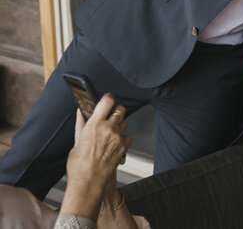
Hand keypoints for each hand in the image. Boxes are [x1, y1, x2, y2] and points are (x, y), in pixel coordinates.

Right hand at [63, 94, 130, 220]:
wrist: (89, 182)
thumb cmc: (79, 165)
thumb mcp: (76, 143)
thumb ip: (81, 126)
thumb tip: (80, 113)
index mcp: (94, 125)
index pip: (107, 101)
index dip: (108, 98)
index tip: (107, 98)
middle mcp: (108, 128)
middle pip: (120, 109)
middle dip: (116, 111)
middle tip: (110, 116)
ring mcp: (118, 137)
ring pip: (125, 122)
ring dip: (120, 125)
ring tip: (109, 134)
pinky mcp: (124, 147)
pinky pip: (128, 136)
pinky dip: (123, 138)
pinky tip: (114, 144)